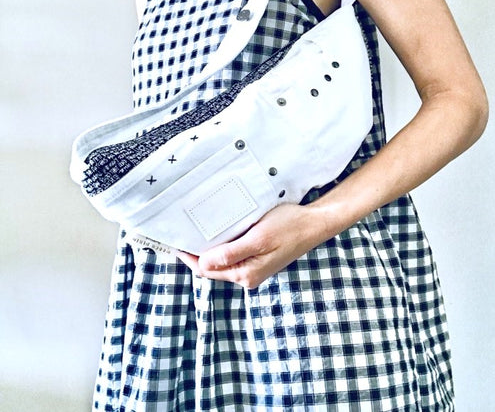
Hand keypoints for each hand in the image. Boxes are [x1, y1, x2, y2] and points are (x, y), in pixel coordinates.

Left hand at [177, 203, 325, 288]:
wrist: (314, 224)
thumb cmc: (289, 227)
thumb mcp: (258, 238)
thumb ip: (231, 253)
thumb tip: (203, 263)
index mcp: (246, 274)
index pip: (206, 269)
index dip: (188, 256)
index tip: (174, 242)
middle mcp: (248, 276)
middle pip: (212, 268)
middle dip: (195, 254)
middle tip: (181, 234)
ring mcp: (253, 269)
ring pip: (221, 262)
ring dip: (208, 249)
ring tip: (195, 232)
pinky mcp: (258, 260)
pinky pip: (232, 256)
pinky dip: (221, 246)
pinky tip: (218, 233)